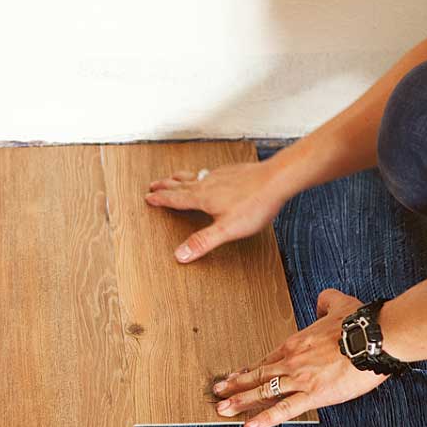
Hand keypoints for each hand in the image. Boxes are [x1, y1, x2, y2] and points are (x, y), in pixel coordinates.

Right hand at [145, 162, 288, 262]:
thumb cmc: (254, 204)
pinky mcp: (232, 172)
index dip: (161, 199)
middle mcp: (208, 183)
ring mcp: (220, 176)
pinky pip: (210, 172)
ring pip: (194, 176)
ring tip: (173, 177)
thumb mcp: (226, 230)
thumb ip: (203, 242)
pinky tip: (208, 175)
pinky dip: (201, 174)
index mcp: (202, 197)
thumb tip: (180, 255)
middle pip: (181, 184)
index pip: (175, 199)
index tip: (149, 198)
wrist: (277, 179)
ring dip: (180, 177)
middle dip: (165, 185)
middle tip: (153, 184)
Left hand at [212, 289, 389, 426]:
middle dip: (234, 385)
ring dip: (240, 402)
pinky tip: (249, 426)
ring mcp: (300, 379)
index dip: (249, 370)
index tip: (236, 376)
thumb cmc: (361, 323)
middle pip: (257, 375)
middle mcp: (292, 361)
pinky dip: (265, 419)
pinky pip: (285, 409)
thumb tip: (323, 299)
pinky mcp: (314, 395)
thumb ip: (326, 300)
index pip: (266, 360)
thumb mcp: (339, 303)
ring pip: (263, 392)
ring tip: (222, 410)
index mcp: (296, 343)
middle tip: (217, 391)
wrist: (375, 337)